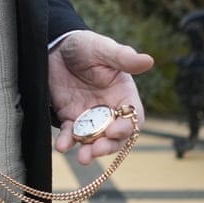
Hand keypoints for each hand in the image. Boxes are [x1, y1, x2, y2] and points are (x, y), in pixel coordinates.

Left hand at [49, 30, 153, 164]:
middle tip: (95, 151)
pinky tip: (62, 145)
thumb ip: (123, 58)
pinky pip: (69, 133)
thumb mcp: (103, 49)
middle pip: (114, 136)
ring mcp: (89, 115)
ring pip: (93, 139)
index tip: (113, 130)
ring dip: (88, 150)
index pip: (132, 118)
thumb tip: (149, 60)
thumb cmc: (85, 45)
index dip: (126, 127)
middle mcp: (109, 109)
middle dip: (107, 146)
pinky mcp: (69, 116)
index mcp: (123, 95)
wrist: (54, 45)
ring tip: (81, 157)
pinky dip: (66, 141)